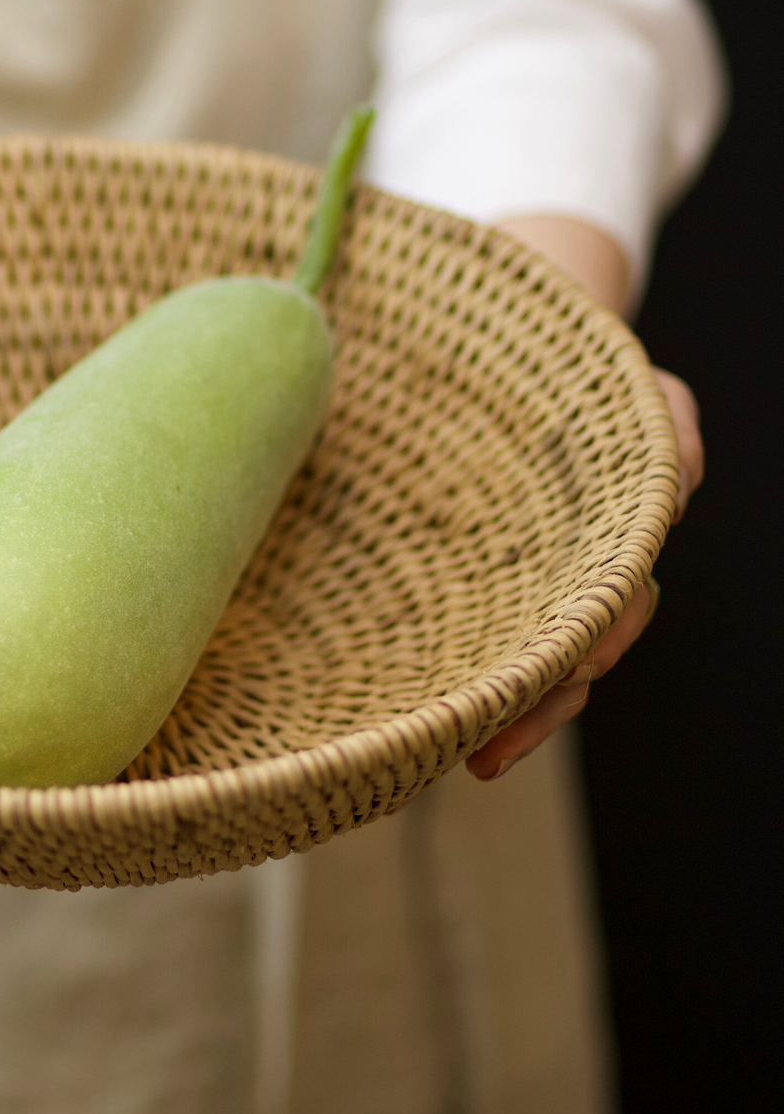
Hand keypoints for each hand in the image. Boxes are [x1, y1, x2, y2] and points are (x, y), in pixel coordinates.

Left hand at [464, 367, 702, 780]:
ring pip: (527, 658)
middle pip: (567, 656)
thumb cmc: (589, 379)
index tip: (568, 675)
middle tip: (489, 753)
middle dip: (537, 707)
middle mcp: (577, 572)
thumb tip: (676, 491)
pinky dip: (470, 672)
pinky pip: (481, 629)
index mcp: (616, 540)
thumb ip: (670, 433)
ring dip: (505, 711)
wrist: (525, 356)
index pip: (613, 609)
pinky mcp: (484, 572)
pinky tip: (437, 715)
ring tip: (469, 757)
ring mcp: (532, 576)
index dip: (593, 646)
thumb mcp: (639, 393)